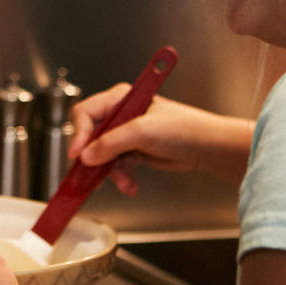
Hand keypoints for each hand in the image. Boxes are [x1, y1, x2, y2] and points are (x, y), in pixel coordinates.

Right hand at [70, 90, 253, 189]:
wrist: (207, 148)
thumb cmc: (183, 128)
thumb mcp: (142, 132)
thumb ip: (111, 143)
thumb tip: (86, 156)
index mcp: (120, 99)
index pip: (86, 113)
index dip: (79, 134)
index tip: (78, 155)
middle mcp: (120, 113)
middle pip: (91, 136)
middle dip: (95, 158)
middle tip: (93, 176)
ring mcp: (126, 133)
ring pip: (102, 155)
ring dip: (111, 172)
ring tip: (125, 183)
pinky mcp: (133, 149)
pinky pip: (116, 165)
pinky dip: (122, 177)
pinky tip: (131, 185)